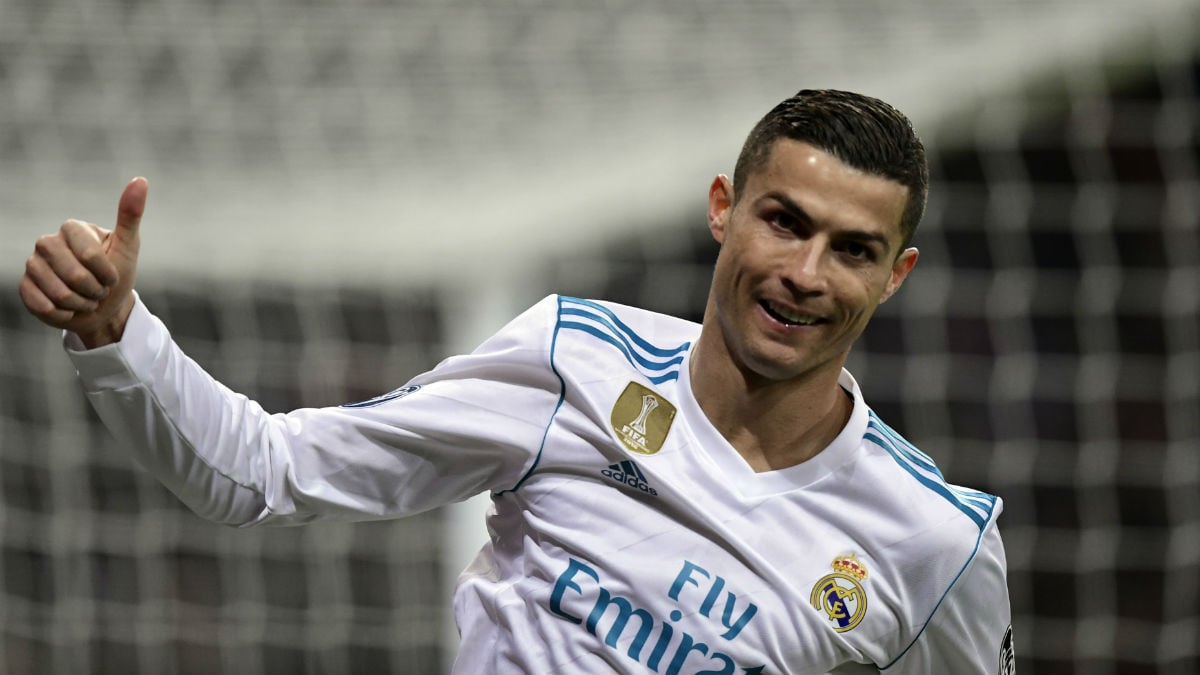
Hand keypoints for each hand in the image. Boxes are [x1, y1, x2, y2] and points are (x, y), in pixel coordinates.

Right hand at [18, 177, 147, 347]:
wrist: (103, 307)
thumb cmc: (117, 274)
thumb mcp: (128, 246)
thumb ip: (130, 215)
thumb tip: (140, 180)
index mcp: (72, 229)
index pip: (90, 254)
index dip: (107, 273)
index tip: (113, 277)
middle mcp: (48, 242)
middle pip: (74, 275)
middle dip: (95, 291)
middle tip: (99, 291)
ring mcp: (33, 264)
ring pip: (58, 293)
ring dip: (81, 304)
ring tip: (86, 299)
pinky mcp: (25, 286)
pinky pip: (43, 306)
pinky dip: (63, 314)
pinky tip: (69, 309)